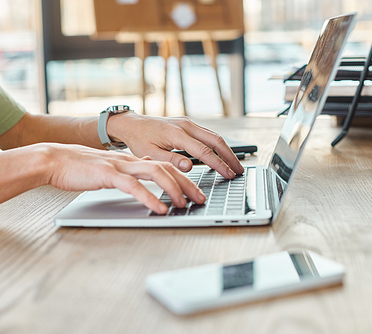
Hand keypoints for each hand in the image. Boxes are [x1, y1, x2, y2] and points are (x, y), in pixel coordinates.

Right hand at [45, 144, 205, 213]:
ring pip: (155, 173)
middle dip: (187, 184)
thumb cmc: (79, 167)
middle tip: (201, 199)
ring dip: (173, 189)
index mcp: (132, 160)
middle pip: (167, 168)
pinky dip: (149, 197)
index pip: (165, 165)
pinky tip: (159, 208)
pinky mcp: (107, 174)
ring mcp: (119, 166)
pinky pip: (133, 186)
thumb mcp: (111, 166)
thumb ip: (131, 167)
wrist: (53, 160)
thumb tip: (149, 165)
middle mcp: (130, 161)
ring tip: (184, 204)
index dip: (184, 178)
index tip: (196, 192)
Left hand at [107, 113, 243, 178]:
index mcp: (177, 133)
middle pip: (216, 140)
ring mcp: (188, 123)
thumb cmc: (139, 139)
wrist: (132, 124)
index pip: (204, 151)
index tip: (228, 175)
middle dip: (230, 156)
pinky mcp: (187, 124)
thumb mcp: (150, 153)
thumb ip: (170, 160)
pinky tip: (222, 155)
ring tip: (235, 165)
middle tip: (239, 171)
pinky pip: (207, 134)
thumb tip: (189, 166)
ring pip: (214, 136)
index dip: (218, 164)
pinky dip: (218, 145)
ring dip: (226, 150)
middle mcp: (186, 125)